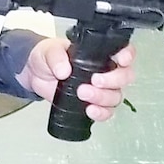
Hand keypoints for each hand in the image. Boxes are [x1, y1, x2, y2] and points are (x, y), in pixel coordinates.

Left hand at [16, 39, 136, 122]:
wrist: (35, 74)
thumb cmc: (46, 56)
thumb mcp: (49, 50)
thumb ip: (56, 57)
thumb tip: (64, 71)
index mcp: (99, 53)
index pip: (123, 51)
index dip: (128, 55)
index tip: (122, 61)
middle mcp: (105, 70)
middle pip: (125, 76)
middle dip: (113, 80)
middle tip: (95, 81)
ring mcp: (101, 89)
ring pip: (116, 96)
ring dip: (103, 98)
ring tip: (82, 94)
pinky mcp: (92, 104)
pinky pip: (106, 112)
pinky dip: (101, 113)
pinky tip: (89, 110)